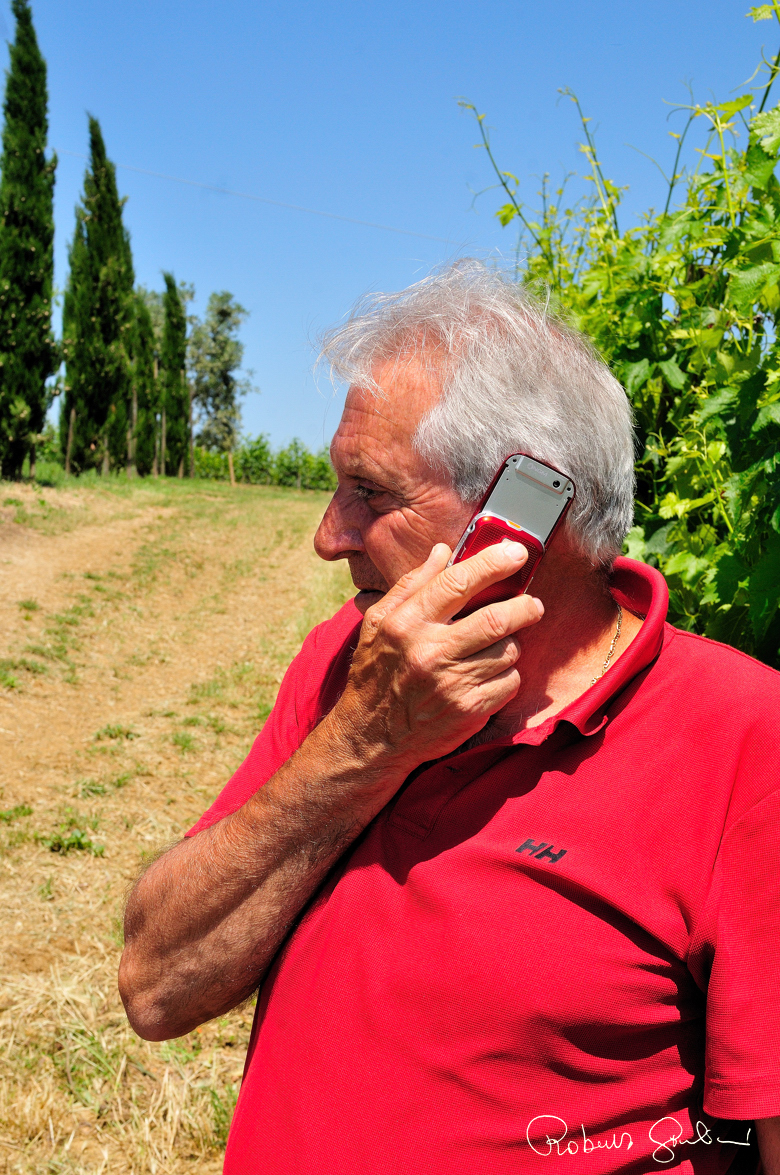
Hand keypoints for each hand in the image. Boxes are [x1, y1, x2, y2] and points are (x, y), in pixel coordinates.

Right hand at [329, 541, 543, 778]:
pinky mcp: (470, 710)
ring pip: (509, 651)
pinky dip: (508, 675)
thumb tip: (443, 551)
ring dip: (512, 644)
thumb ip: (411, 584)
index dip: (493, 563)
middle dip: (525, 607)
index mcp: (406, 624)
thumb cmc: (376, 673)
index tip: (517, 553)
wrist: (371, 737)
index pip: (456, 583)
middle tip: (532, 604)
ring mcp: (452, 684)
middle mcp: (429, 652)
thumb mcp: (378, 623)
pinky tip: (490, 676)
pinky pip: (510, 682)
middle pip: (497, 618)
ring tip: (499, 646)